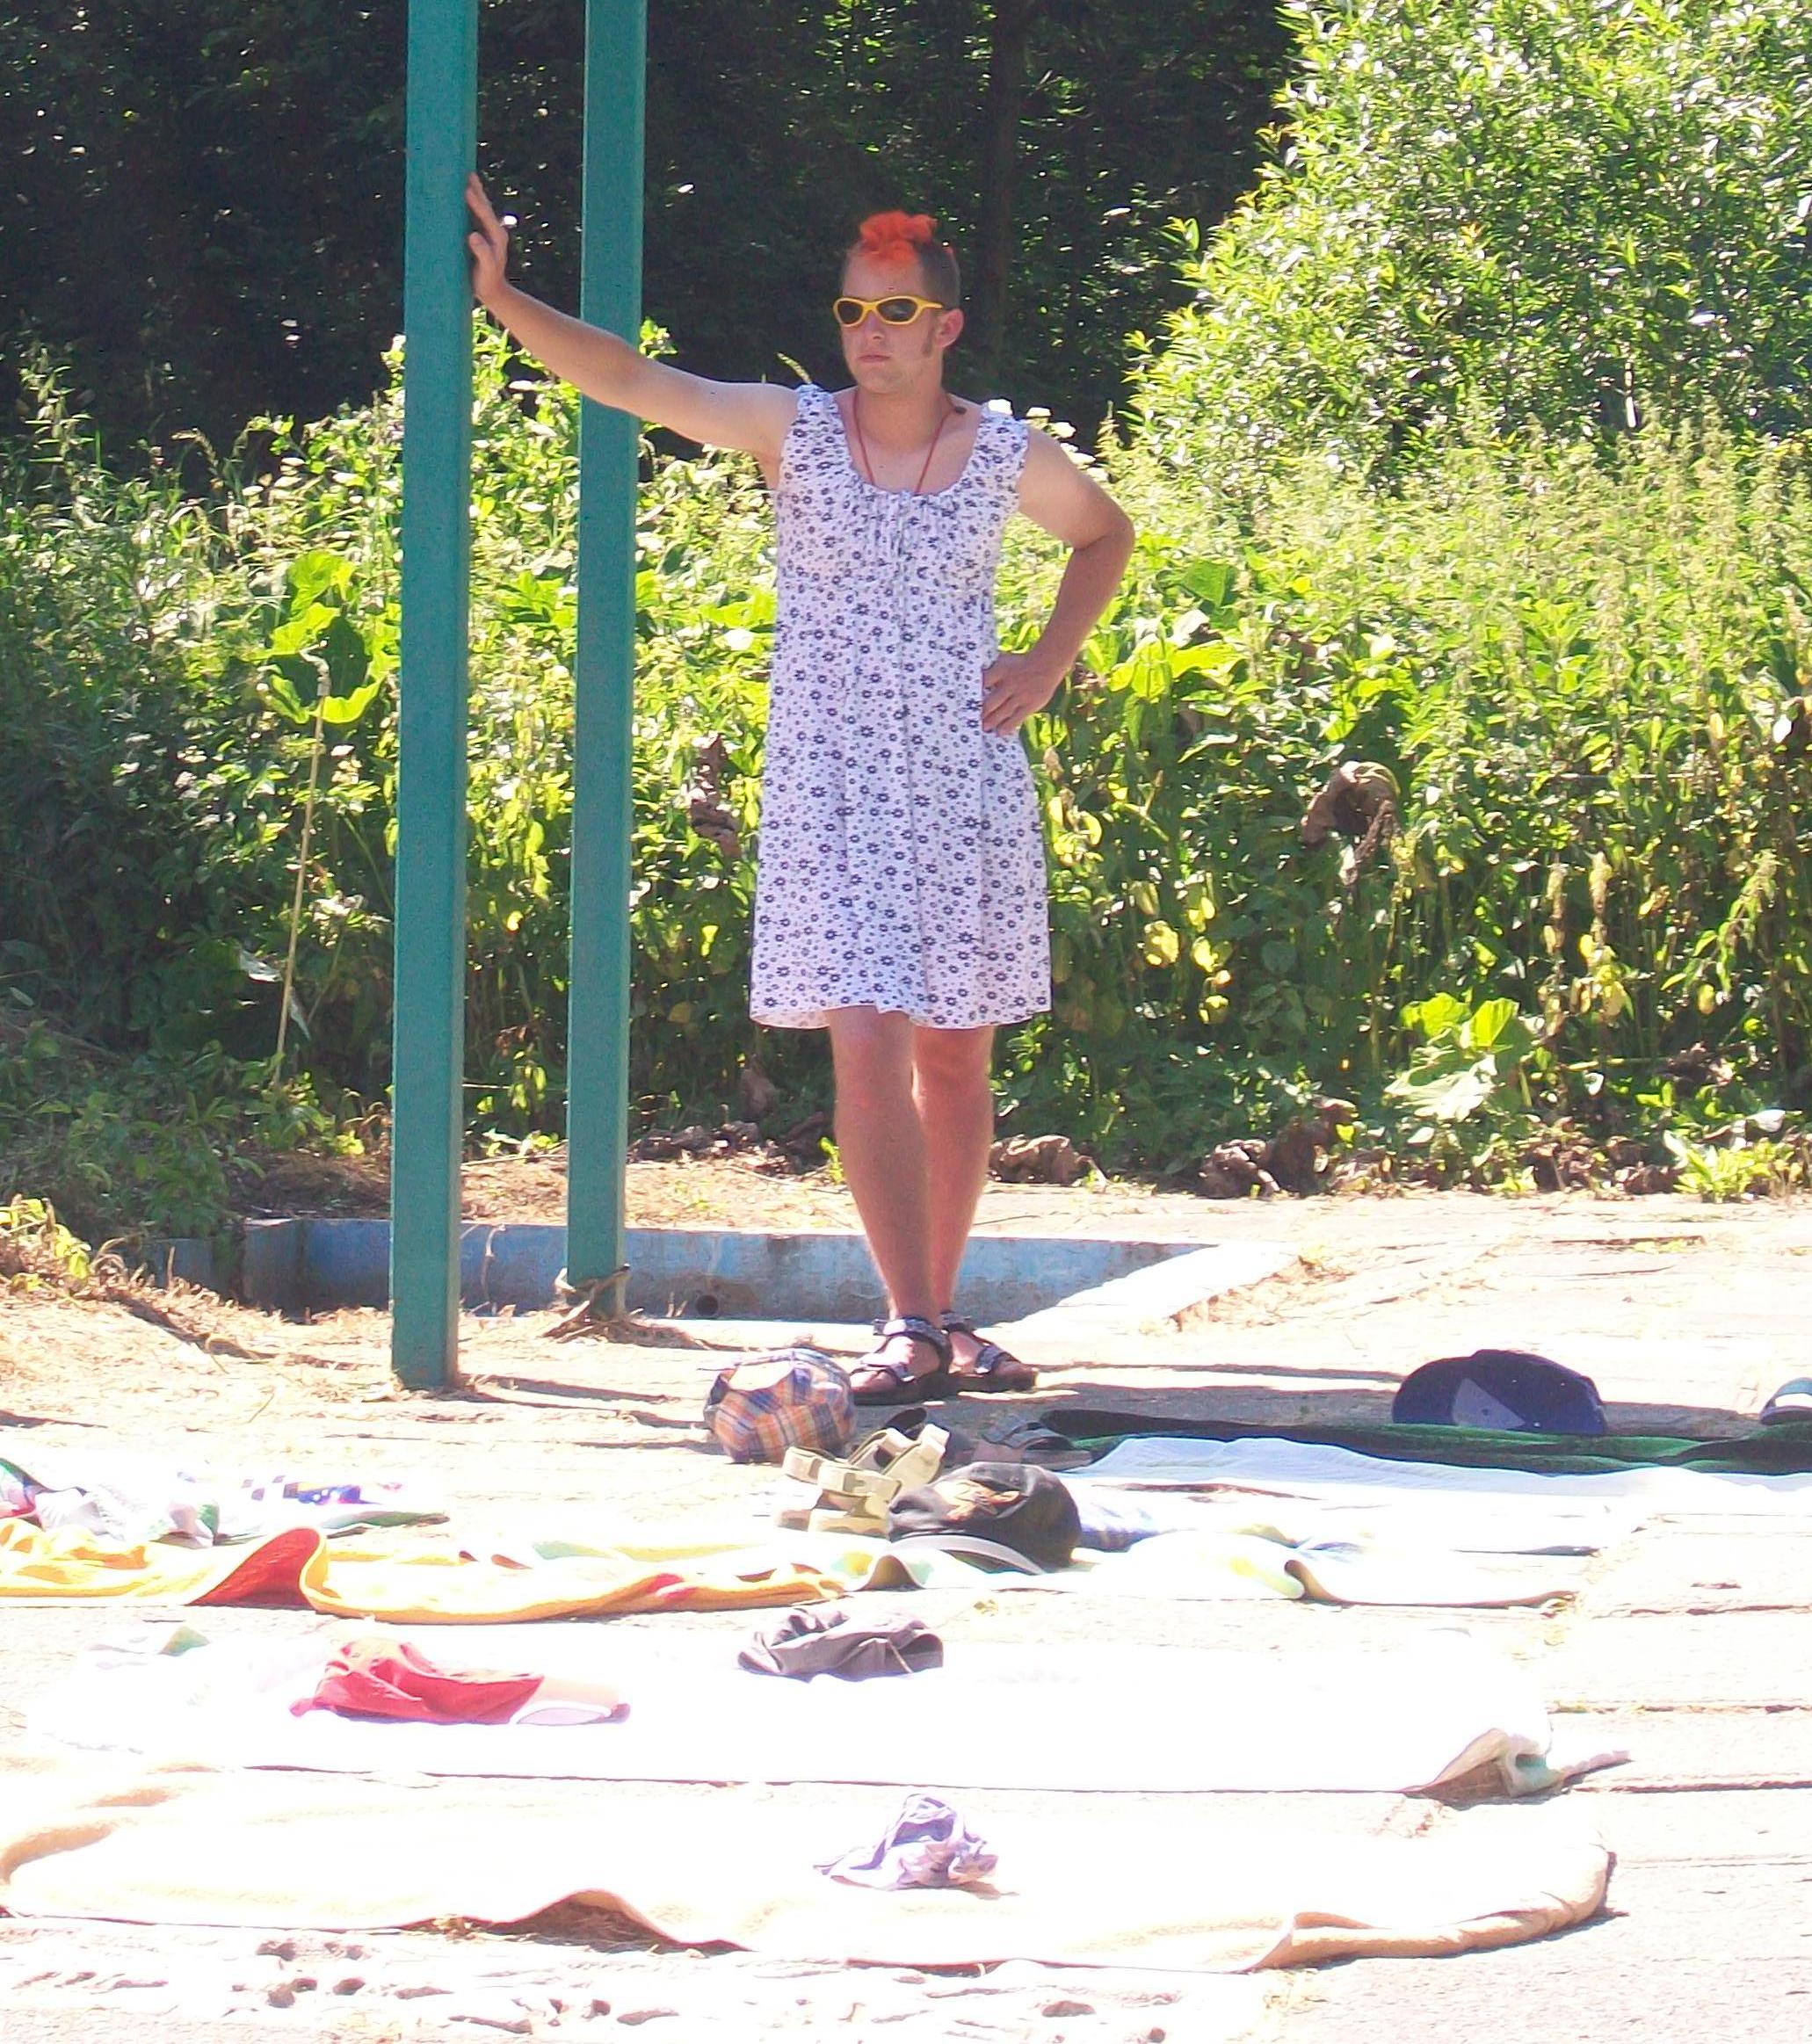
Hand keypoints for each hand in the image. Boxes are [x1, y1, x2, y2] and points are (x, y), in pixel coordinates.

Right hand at [466, 172, 514, 308]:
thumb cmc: (488, 282)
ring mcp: (489, 233)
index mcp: (497, 236)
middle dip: (476, 189)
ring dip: (474, 192)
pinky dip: (470, 204)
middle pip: (484, 206)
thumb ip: (483, 253)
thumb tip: (473, 234)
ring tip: (466, 177)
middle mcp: (495, 231)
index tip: (466, 189)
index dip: (475, 202)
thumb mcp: (487, 269)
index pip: (485, 215)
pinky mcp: (482, 236)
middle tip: (467, 172)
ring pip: (481, 208)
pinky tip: (462, 197)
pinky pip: (476, 216)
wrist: (494, 292)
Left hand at [980, 649, 1063, 736]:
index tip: (965, 702)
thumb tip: (975, 675)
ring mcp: (1020, 696)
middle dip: (981, 713)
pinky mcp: (1030, 705)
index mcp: (1001, 671)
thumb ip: (991, 669)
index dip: (973, 692)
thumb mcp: (1004, 661)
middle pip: (991, 702)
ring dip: (992, 721)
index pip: (983, 681)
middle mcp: (1009, 684)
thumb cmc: (1021, 663)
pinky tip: (999, 733)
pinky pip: (1017, 718)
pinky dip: (1007, 726)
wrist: (1047, 665)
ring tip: (984, 728)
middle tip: (973, 721)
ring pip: (1002, 712)